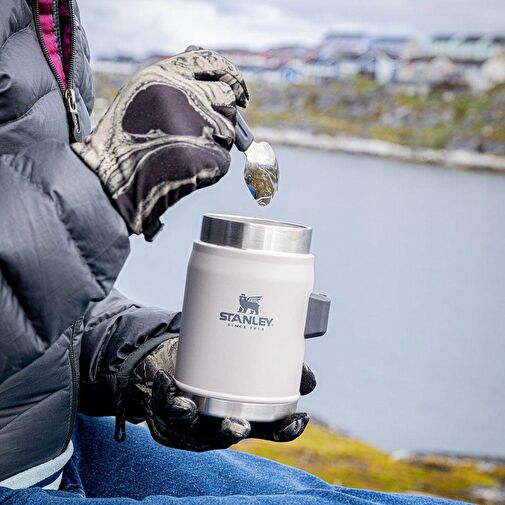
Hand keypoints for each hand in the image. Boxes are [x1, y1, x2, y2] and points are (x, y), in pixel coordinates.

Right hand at [72, 48, 247, 237]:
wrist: (111, 182)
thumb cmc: (124, 141)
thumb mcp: (142, 96)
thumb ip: (176, 85)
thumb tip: (221, 88)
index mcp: (165, 74)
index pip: (212, 63)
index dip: (231, 76)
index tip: (239, 90)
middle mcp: (185, 94)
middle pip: (226, 97)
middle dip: (224, 112)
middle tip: (209, 129)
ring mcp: (199, 126)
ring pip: (228, 131)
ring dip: (214, 141)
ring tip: (182, 152)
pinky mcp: (209, 156)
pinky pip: (223, 158)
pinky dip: (210, 166)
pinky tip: (184, 169)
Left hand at [122, 337, 316, 450]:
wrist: (177, 367)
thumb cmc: (220, 371)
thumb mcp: (248, 367)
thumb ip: (278, 366)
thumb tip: (310, 379)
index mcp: (245, 416)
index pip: (270, 430)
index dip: (285, 429)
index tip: (300, 419)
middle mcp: (220, 425)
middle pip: (229, 434)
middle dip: (232, 431)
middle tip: (238, 425)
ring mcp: (192, 422)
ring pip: (190, 425)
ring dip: (188, 416)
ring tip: (186, 406)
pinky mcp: (165, 410)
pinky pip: (161, 403)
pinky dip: (162, 390)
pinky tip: (163, 378)